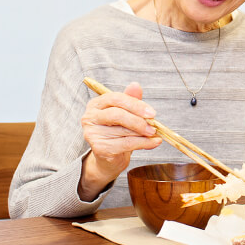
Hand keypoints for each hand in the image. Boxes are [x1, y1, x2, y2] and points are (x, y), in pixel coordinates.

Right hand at [79, 82, 162, 199]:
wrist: (109, 159)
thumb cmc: (119, 133)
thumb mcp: (126, 114)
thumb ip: (131, 100)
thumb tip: (136, 85)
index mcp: (96, 104)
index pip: (116, 98)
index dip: (136, 105)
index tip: (152, 113)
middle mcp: (90, 117)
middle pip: (117, 114)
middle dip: (139, 120)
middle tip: (154, 126)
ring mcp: (92, 133)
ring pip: (124, 131)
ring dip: (143, 133)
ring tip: (154, 134)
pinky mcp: (99, 148)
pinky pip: (126, 144)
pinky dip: (144, 143)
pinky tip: (154, 142)